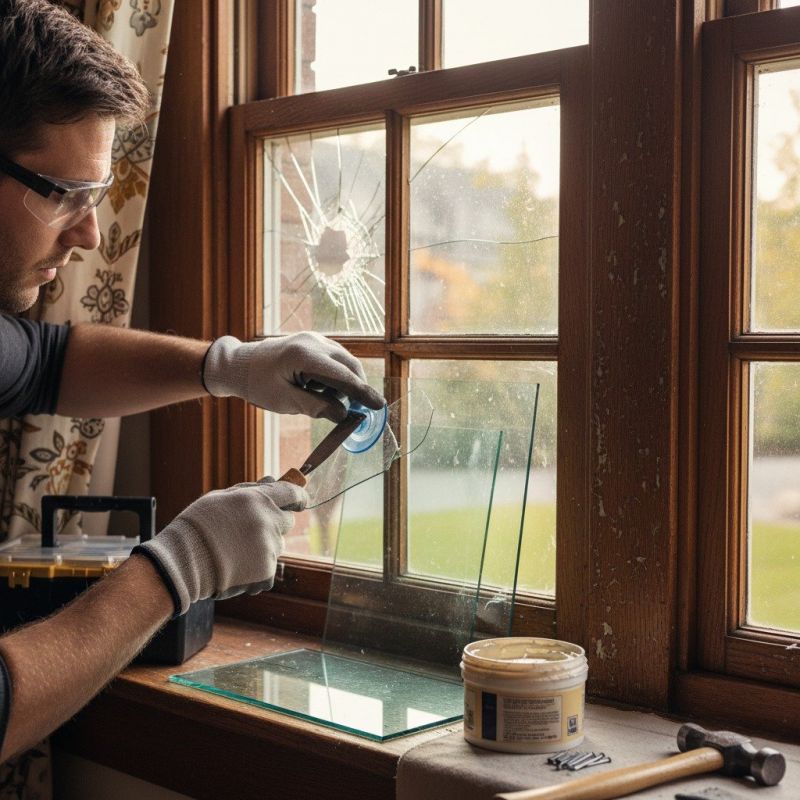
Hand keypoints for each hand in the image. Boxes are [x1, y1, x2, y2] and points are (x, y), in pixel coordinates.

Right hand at [133, 478, 307, 614]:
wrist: (183, 563)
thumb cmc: (197, 527)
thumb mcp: (219, 498)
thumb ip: (249, 490)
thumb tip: (272, 480)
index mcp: (257, 499)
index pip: (292, 493)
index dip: (298, 497)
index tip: (300, 501)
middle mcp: (267, 521)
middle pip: (287, 521)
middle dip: (275, 524)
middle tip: (250, 531)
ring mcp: (268, 547)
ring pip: (278, 545)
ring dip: (265, 546)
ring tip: (236, 551)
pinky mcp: (267, 570)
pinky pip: (270, 567)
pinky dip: (259, 568)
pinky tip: (237, 567)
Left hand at [202, 332, 384, 421]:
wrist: (239, 364)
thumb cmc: (258, 384)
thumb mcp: (285, 401)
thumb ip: (316, 407)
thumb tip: (344, 415)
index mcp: (304, 355)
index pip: (343, 376)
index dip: (363, 393)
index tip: (379, 406)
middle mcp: (313, 341)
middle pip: (350, 365)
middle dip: (356, 388)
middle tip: (356, 410)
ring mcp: (314, 338)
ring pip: (344, 361)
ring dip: (343, 382)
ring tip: (319, 396)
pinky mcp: (313, 341)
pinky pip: (334, 359)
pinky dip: (335, 375)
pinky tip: (318, 387)